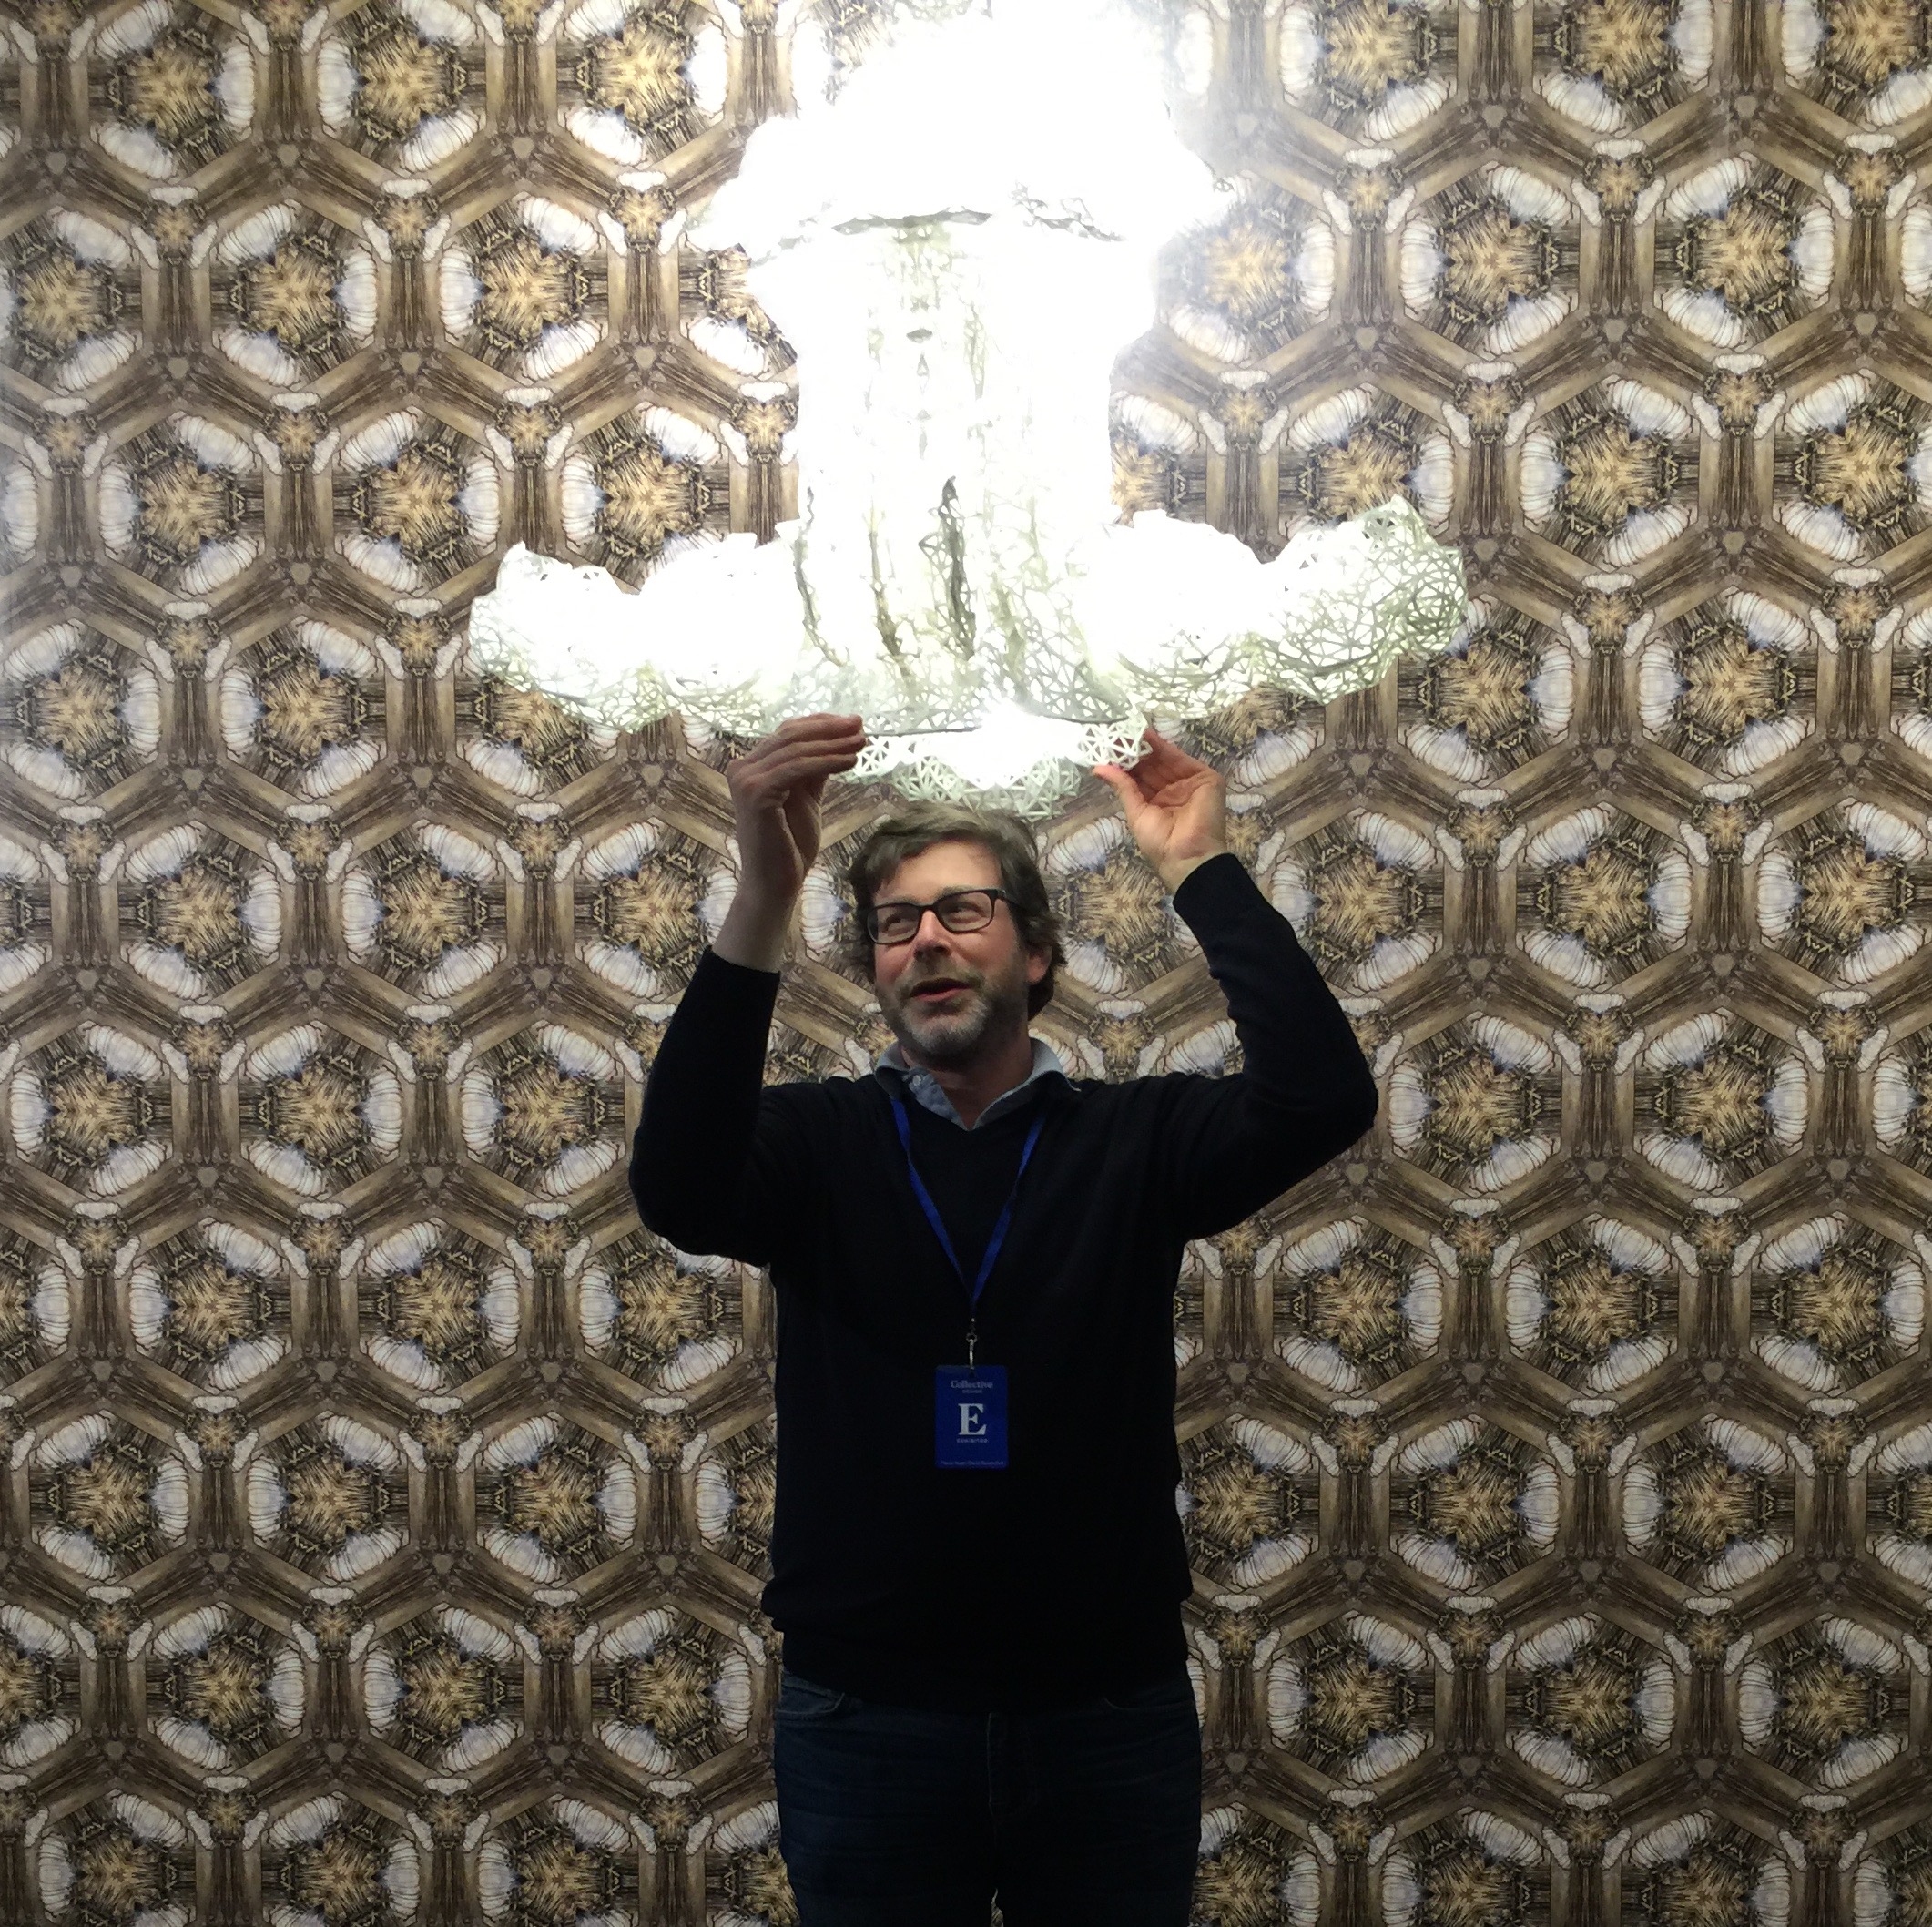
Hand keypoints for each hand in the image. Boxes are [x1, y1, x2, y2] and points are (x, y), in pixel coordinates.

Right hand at [725, 712, 866, 910]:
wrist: (775, 882)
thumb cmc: (791, 844)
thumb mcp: (807, 797)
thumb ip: (815, 768)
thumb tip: (839, 736)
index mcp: (750, 767)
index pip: (787, 733)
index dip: (821, 724)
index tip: (852, 722)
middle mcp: (741, 768)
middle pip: (791, 736)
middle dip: (830, 730)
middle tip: (861, 726)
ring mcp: (745, 780)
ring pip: (797, 750)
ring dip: (833, 744)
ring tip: (861, 743)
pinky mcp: (756, 793)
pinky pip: (797, 769)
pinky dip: (827, 761)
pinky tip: (851, 762)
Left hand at [1092, 725, 1227, 892]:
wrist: (1188, 856)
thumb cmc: (1159, 842)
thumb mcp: (1136, 813)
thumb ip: (1122, 786)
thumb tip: (1098, 768)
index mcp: (1156, 801)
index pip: (1139, 776)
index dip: (1123, 762)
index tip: (1105, 746)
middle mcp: (1172, 789)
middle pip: (1151, 764)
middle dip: (1132, 750)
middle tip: (1112, 732)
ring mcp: (1189, 781)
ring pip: (1164, 758)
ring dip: (1144, 744)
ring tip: (1124, 729)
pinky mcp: (1204, 777)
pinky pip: (1180, 758)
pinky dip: (1162, 746)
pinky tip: (1145, 735)